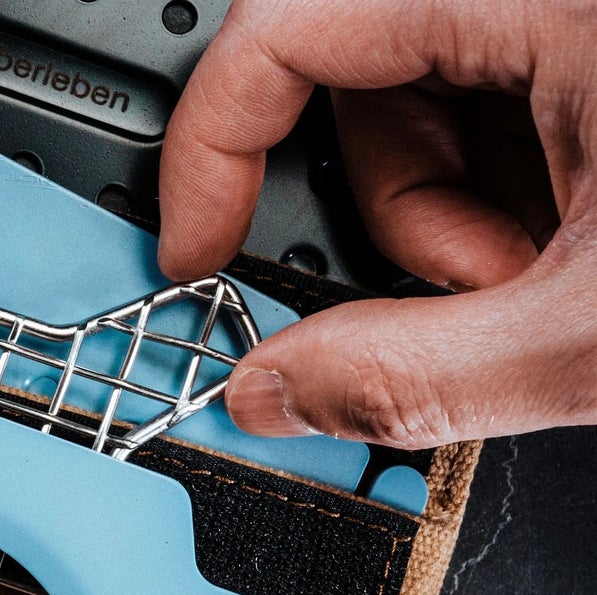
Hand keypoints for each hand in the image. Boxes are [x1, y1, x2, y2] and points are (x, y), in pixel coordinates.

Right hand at [159, 0, 596, 445]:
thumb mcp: (587, 337)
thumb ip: (408, 378)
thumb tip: (274, 393)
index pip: (289, 22)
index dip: (211, 146)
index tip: (200, 248)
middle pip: (359, 74)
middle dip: (388, 209)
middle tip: (450, 292)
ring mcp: (576, 16)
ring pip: (428, 93)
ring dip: (447, 213)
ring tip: (531, 279)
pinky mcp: (595, 50)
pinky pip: (500, 97)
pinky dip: (501, 189)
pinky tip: (561, 248)